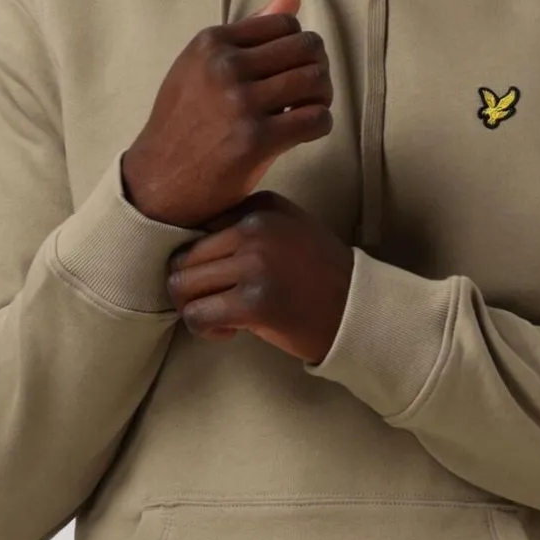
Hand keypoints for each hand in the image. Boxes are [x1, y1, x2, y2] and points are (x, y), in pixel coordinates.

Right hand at [121, 0, 333, 228]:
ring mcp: (240, 103)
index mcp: (212, 42)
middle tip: (308, 92)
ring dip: (322, 97)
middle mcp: (225, 66)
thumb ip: (249, 33)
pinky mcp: (255, 140)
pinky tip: (304, 132)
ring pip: (316, 80)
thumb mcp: (203, 67)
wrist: (159, 179)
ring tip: (307, 111)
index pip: (286, 23)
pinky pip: (317, 119)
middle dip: (317, 69)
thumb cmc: (186, 123)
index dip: (298, 47)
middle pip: (308, 48)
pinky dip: (321, 125)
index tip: (290, 71)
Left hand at [166, 191, 353, 364]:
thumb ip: (246, 226)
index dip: (203, 258)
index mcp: (262, 207)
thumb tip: (187, 243)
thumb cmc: (319, 277)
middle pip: (183, 255)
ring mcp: (254, 264)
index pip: (198, 227)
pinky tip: (230, 332)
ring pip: (181, 284)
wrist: (358, 312)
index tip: (226, 277)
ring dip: (193, 306)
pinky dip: (204, 329)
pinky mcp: (252, 302)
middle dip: (192, 285)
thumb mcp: (288, 230)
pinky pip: (196, 315)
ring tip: (222, 317)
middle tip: (217, 302)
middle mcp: (255, 228)